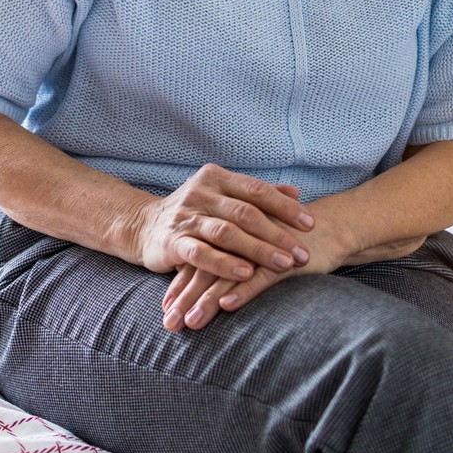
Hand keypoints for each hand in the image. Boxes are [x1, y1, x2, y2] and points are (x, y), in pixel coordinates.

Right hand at [130, 164, 315, 283]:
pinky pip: (201, 253)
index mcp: (217, 178)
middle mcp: (201, 193)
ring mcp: (186, 217)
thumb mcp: (223, 198)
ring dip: (258, 250)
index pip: (257, 190)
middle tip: (302, 252)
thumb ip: (257, 195)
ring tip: (283, 265)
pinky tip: (245, 274)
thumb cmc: (193, 213)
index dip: (285, 207)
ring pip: (227, 233)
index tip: (310, 225)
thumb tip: (295, 191)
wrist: (142, 227)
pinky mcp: (172, 241)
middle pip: (246, 213)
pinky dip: (224, 263)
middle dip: (277, 234)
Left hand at [161, 214, 350, 331]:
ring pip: (227, 275)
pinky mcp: (283, 257)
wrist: (327, 228)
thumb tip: (197, 280)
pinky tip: (227, 305)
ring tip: (190, 323)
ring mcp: (261, 246)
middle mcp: (240, 237)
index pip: (198, 260)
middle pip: (206, 269)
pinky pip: (260, 276)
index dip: (180, 285)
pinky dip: (243, 290)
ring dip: (206, 300)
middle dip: (186, 299)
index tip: (164, 309)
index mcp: (230, 233)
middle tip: (169, 324)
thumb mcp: (253, 249)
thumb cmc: (285, 241)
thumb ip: (227, 259)